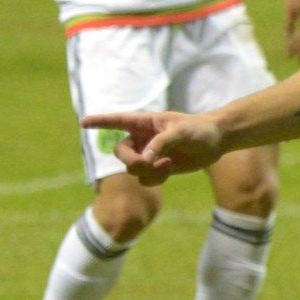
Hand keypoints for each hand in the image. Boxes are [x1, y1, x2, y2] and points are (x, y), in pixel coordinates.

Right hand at [80, 111, 225, 186]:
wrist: (216, 141)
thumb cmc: (199, 129)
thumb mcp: (181, 132)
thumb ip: (161, 143)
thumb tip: (144, 159)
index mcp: (144, 123)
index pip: (116, 121)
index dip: (99, 122)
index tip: (82, 123)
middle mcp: (142, 138)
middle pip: (120, 154)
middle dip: (131, 161)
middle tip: (147, 163)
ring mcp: (149, 154)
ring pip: (132, 169)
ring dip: (148, 171)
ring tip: (167, 164)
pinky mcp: (157, 167)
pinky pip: (145, 178)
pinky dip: (156, 177)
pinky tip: (170, 168)